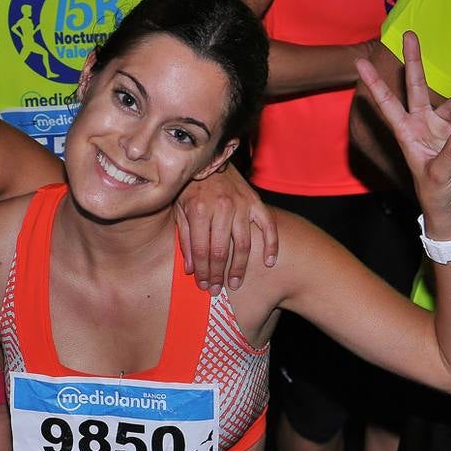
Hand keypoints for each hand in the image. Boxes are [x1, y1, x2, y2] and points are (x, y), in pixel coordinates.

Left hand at [175, 167, 278, 291]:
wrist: (211, 160)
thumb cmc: (191, 188)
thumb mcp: (179, 210)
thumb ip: (184, 238)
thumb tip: (190, 268)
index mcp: (199, 210)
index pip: (201, 250)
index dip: (202, 271)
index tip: (204, 285)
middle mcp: (221, 208)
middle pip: (221, 251)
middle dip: (219, 274)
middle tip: (218, 290)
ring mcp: (241, 205)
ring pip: (243, 244)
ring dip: (239, 267)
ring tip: (235, 283)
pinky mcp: (256, 202)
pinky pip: (268, 227)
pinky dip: (271, 246)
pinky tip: (269, 262)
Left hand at [357, 31, 450, 238]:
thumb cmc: (436, 193)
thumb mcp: (439, 175)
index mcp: (406, 133)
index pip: (387, 103)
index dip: (375, 83)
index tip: (359, 63)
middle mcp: (420, 124)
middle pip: (416, 86)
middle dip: (414, 61)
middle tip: (410, 34)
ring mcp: (438, 126)